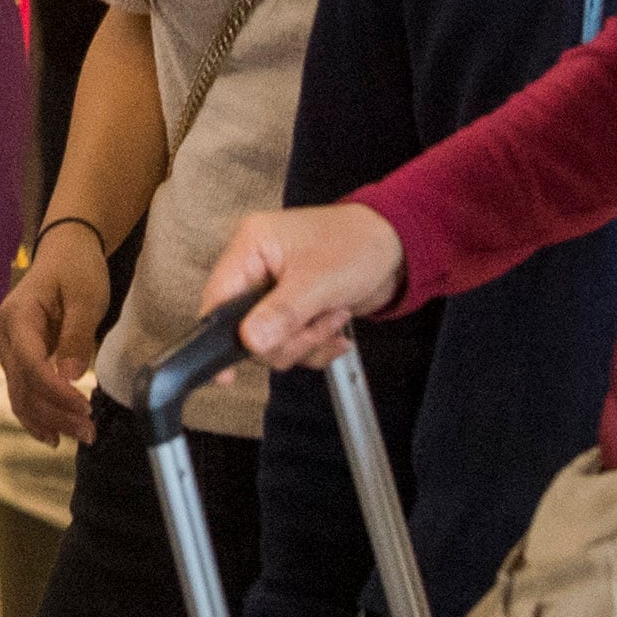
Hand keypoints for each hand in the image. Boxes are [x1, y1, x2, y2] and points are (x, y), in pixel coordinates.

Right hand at [0, 218, 114, 444]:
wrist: (65, 251)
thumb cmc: (77, 268)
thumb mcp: (85, 297)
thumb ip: (76, 335)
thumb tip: (69, 377)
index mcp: (16, 315)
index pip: (30, 363)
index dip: (55, 391)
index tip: (84, 407)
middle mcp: (2, 334)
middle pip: (23, 385)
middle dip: (55, 413)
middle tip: (90, 432)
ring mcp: (5, 347)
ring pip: (20, 393)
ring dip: (49, 419)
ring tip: (81, 435)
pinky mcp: (16, 357)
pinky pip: (23, 390)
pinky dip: (38, 413)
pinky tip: (54, 434)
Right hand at [201, 204, 406, 370]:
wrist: (397, 248)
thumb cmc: (360, 243)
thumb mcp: (320, 281)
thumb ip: (282, 313)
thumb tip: (250, 340)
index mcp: (253, 245)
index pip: (219, 297)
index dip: (221, 335)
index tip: (225, 372)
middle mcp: (259, 268)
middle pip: (247, 329)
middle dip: (287, 337)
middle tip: (314, 323)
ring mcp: (276, 290)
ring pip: (271, 342)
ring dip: (306, 340)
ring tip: (331, 316)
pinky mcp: (294, 308)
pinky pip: (292, 343)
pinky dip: (316, 344)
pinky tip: (335, 328)